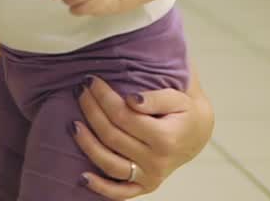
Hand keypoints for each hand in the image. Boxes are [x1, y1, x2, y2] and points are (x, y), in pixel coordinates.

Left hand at [71, 75, 214, 199]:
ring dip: (87, 144)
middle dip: (92, 111)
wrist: (196, 134)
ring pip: (109, 164)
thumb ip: (155, 98)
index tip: (92, 80)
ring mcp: (149, 177)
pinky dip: (99, 187)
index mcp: (165, 138)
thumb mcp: (177, 98)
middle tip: (80, 91)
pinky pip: (118, 192)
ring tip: (73, 124)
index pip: (124, 116)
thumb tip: (131, 100)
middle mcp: (157, 162)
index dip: (104, 97)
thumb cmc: (183, 111)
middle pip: (112, 137)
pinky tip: (82, 176)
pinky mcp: (144, 187)